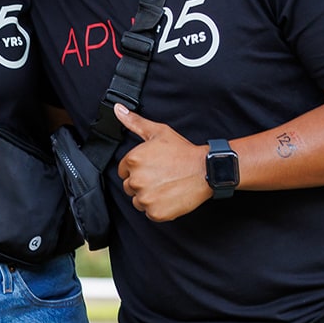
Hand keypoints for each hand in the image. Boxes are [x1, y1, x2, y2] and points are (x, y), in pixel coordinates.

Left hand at [113, 104, 210, 221]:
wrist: (206, 170)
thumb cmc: (183, 151)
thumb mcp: (158, 132)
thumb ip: (134, 122)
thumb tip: (118, 109)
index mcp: (132, 160)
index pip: (123, 171)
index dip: (137, 169)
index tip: (152, 168)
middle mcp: (135, 180)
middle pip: (129, 187)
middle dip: (141, 183)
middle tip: (160, 177)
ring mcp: (145, 198)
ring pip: (138, 201)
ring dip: (148, 196)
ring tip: (165, 186)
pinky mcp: (155, 212)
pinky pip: (149, 213)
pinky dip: (158, 208)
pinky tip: (169, 196)